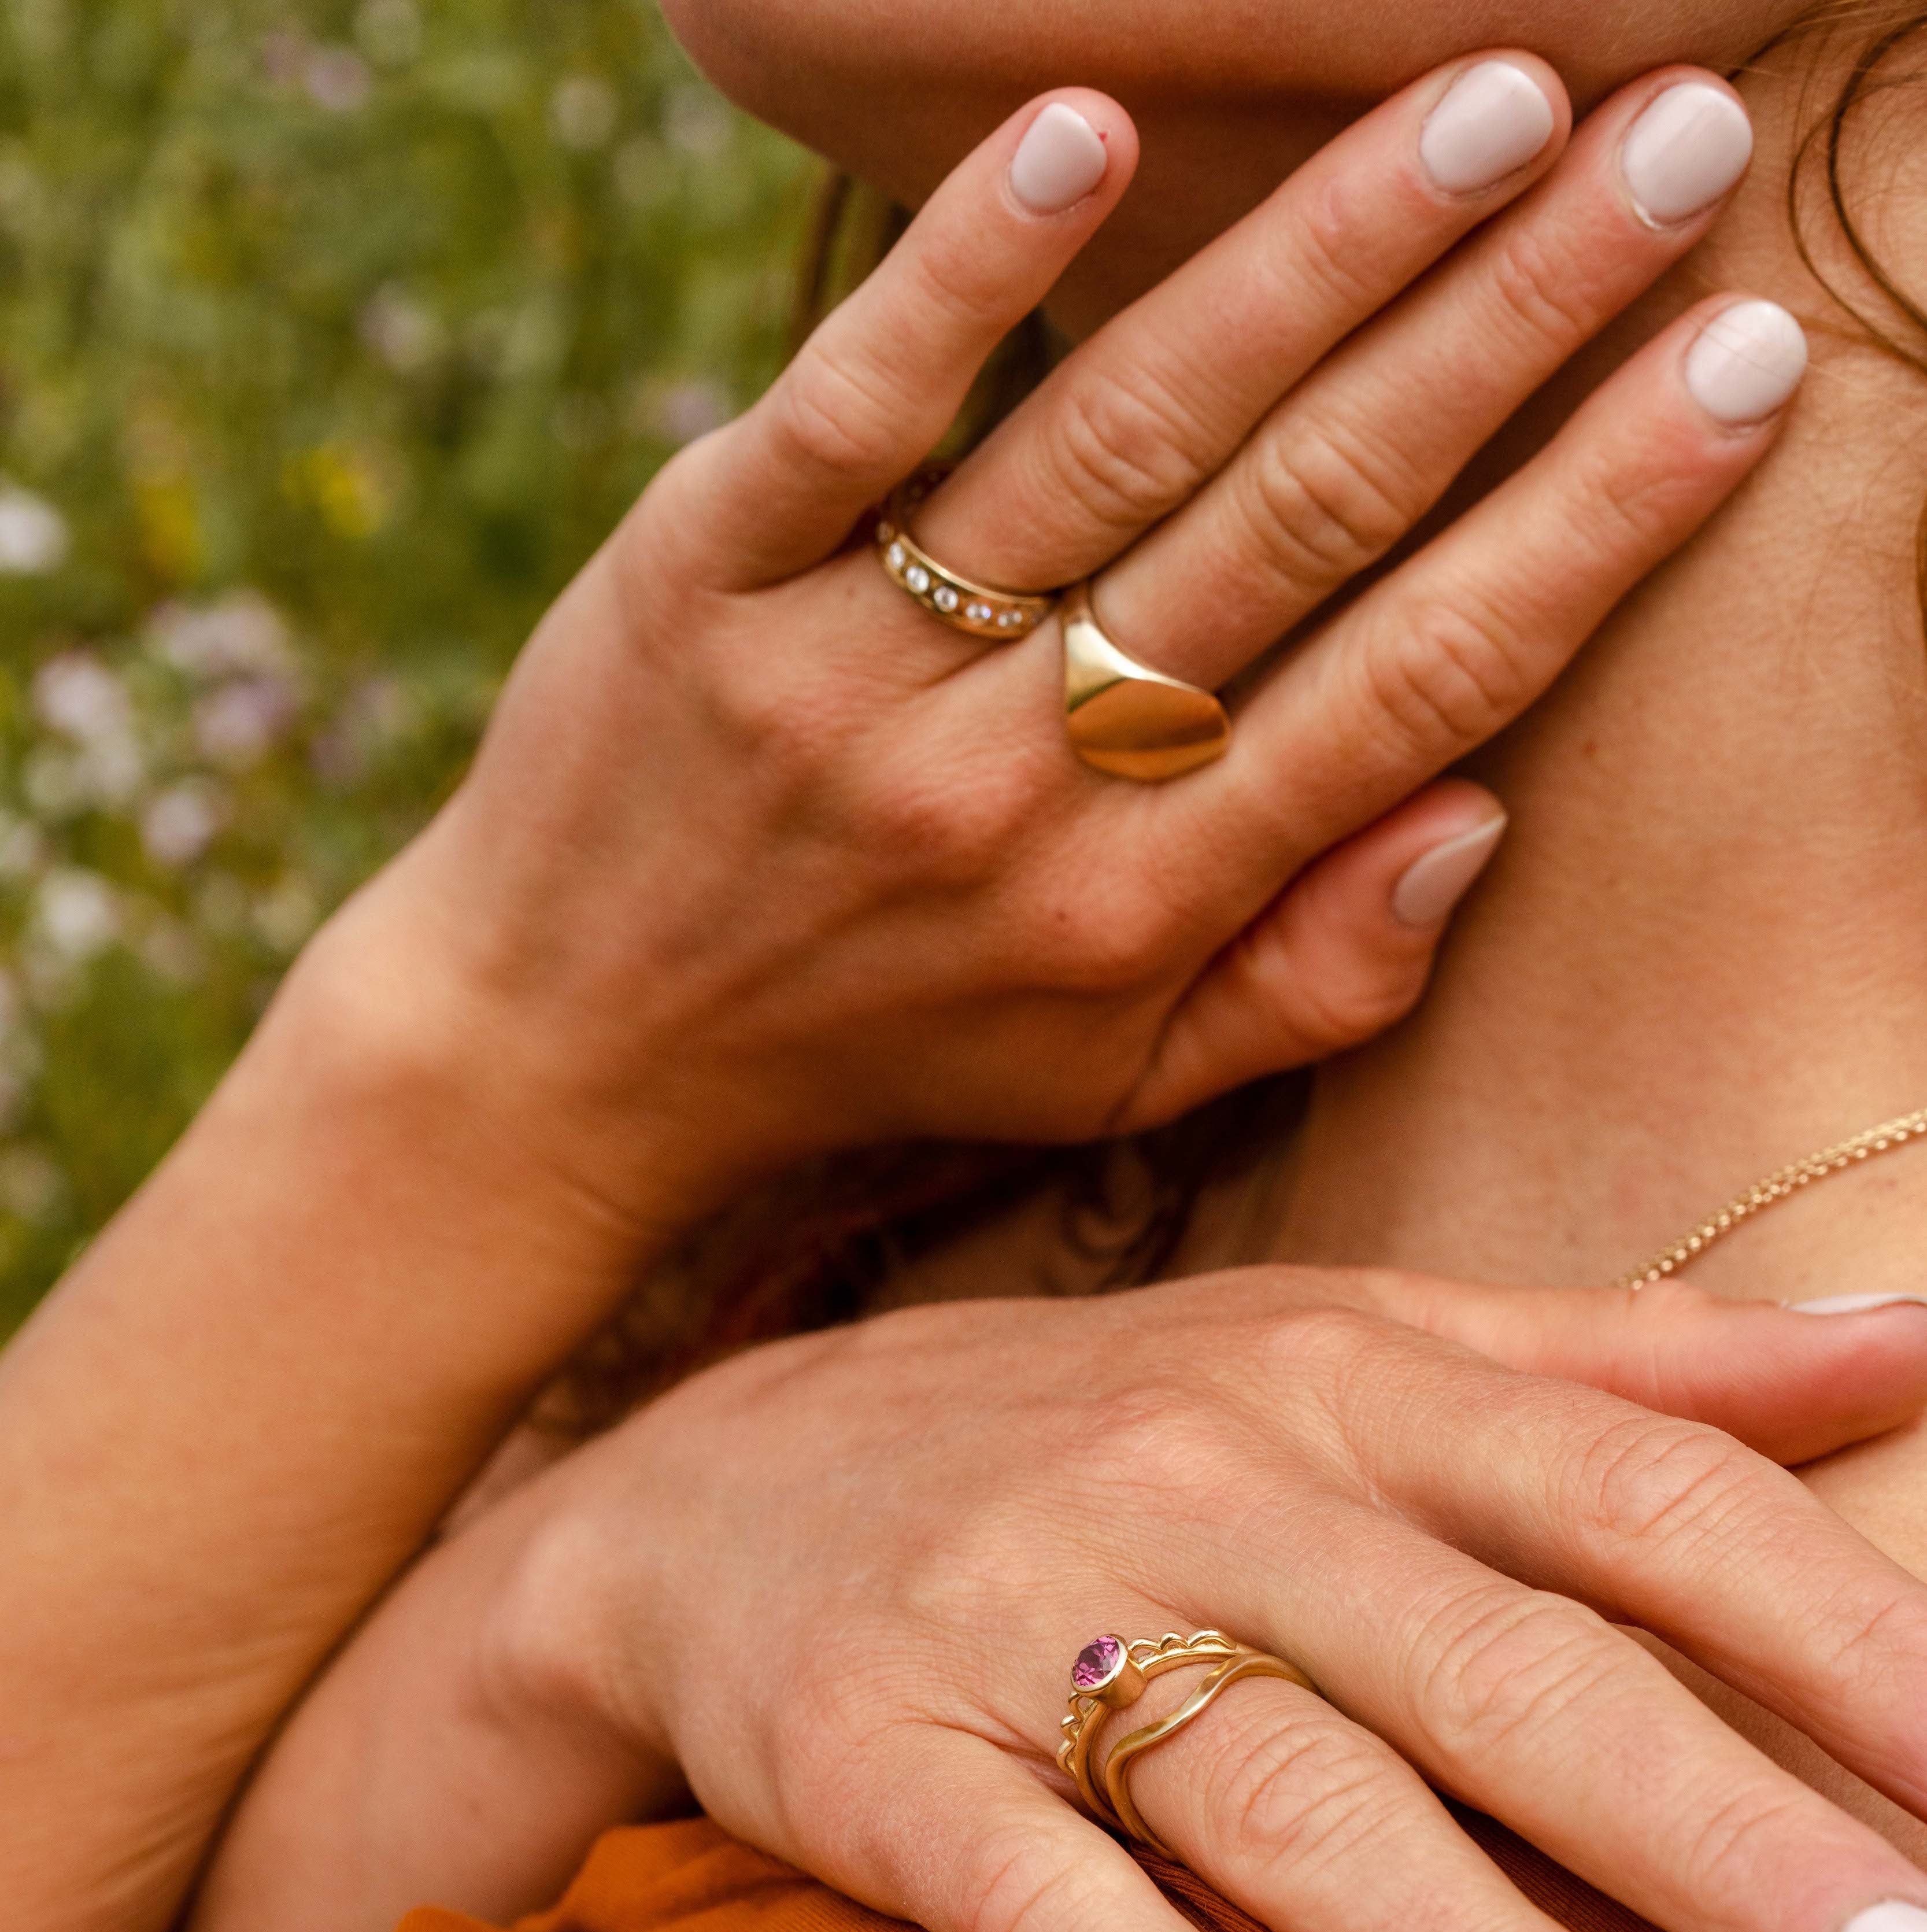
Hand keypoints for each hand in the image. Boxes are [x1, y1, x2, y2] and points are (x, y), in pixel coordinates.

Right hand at [153, 1280, 1926, 1931]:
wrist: (712, 1484)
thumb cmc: (1097, 1431)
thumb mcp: (1346, 1345)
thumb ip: (1624, 1361)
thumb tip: (1920, 1339)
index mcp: (1353, 1385)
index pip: (1634, 1498)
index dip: (1831, 1633)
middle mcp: (1207, 1485)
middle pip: (1498, 1668)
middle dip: (1717, 1845)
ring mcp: (1029, 1619)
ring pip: (1287, 1799)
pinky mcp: (873, 1758)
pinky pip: (1026, 1894)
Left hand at [361, 58, 1788, 1221]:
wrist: (562, 1049)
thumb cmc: (879, 1047)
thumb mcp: (1109, 1088)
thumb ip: (1309, 985)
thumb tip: (1488, 816)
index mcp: (1136, 912)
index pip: (1413, 685)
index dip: (1591, 522)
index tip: (1737, 370)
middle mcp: (1015, 791)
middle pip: (1302, 524)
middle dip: (1510, 330)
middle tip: (1670, 149)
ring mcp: (854, 671)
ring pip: (1122, 436)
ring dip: (1317, 256)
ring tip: (1492, 108)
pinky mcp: (702, 573)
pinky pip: (857, 410)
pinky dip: (972, 274)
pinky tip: (1098, 133)